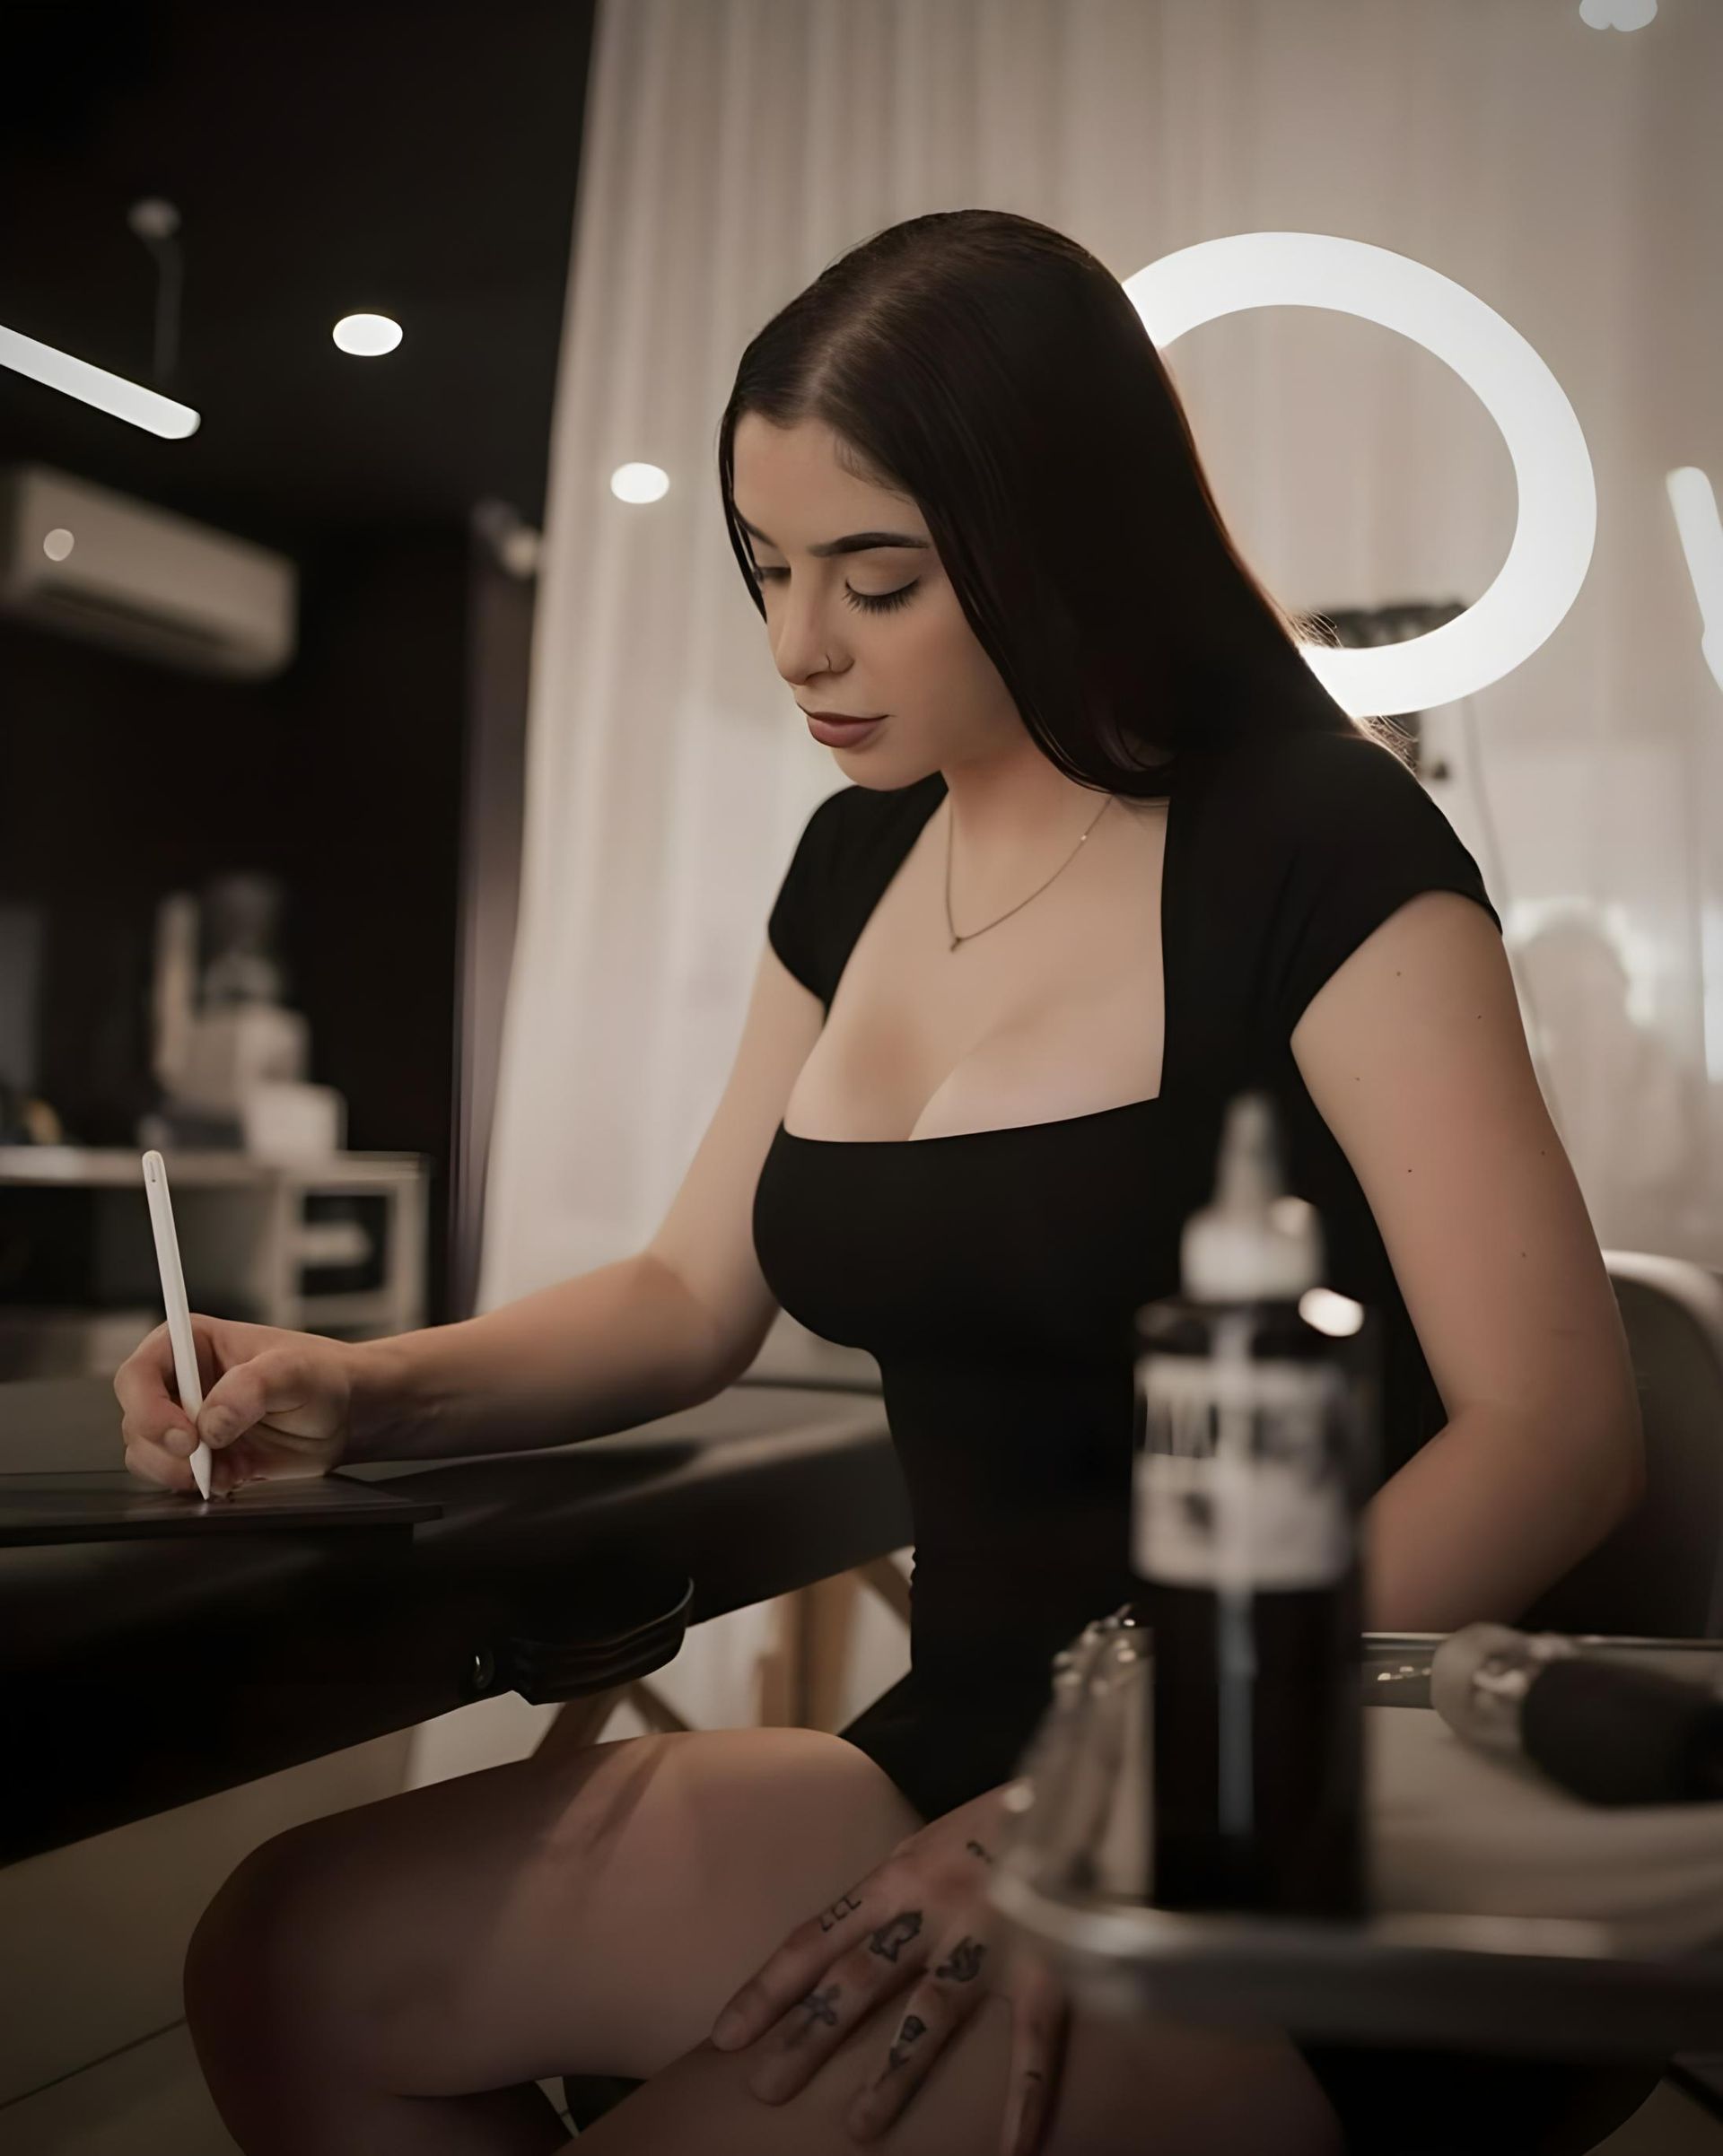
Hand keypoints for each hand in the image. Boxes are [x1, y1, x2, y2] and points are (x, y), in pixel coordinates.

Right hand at [114, 1313, 360, 1495]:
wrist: (345, 1415)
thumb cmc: (321, 1375)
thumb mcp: (294, 1370)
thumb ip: (251, 1388)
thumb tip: (211, 1423)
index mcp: (190, 1344)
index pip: (138, 1374)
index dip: (148, 1408)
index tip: (183, 1435)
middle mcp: (179, 1383)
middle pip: (136, 1421)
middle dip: (164, 1450)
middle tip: (204, 1461)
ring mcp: (185, 1422)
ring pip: (147, 1455)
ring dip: (181, 1473)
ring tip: (229, 1470)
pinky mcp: (199, 1456)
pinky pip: (174, 1479)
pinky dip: (200, 1486)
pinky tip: (236, 1477)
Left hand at [708, 1784, 1066, 2155]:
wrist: (1077, 1781)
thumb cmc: (996, 1818)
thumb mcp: (928, 1842)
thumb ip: (894, 1893)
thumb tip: (846, 1944)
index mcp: (897, 1874)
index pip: (817, 1937)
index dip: (769, 1988)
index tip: (727, 2035)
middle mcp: (932, 1907)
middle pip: (857, 1979)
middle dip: (808, 2036)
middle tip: (765, 2088)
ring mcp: (990, 1936)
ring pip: (930, 2014)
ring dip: (892, 2073)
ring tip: (858, 2129)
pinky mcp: (1048, 1961)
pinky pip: (1032, 2041)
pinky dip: (1024, 2098)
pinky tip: (1010, 2149)